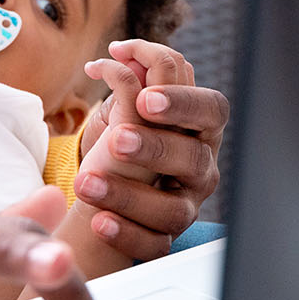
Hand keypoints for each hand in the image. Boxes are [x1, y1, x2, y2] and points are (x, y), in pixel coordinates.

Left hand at [77, 39, 227, 261]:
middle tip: (117, 140)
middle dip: (155, 147)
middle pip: (193, 158)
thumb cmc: (128, 137)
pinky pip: (154, 244)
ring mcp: (186, 206)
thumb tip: (123, 54)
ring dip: (128, 194)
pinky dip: (126, 234)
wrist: (113, 191)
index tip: (144, 99)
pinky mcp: (165, 239)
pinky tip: (98, 222)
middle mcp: (201, 167)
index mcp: (200, 128)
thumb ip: (133, 79)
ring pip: (174, 208)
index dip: (183, 102)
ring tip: (87, 181)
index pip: (211, 109)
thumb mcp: (130, 107)